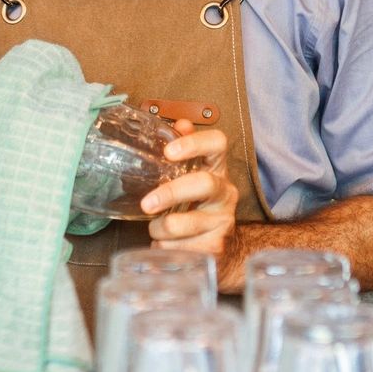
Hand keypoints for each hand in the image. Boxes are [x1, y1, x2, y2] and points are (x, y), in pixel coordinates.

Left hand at [141, 119, 237, 263]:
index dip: (194, 143)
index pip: (217, 143)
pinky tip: (165, 246)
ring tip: (155, 229)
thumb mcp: (191, 177)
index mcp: (217, 169)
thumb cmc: (197, 206)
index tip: (168, 152)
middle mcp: (226, 192)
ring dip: (160, 229)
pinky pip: (181, 248)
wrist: (220, 248)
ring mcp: (224, 221)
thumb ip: (184, 150)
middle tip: (147, 204)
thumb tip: (180, 123)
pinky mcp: (216, 247)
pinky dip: (164, 248)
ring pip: (185, 224)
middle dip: (170, 193)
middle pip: (203, 183)